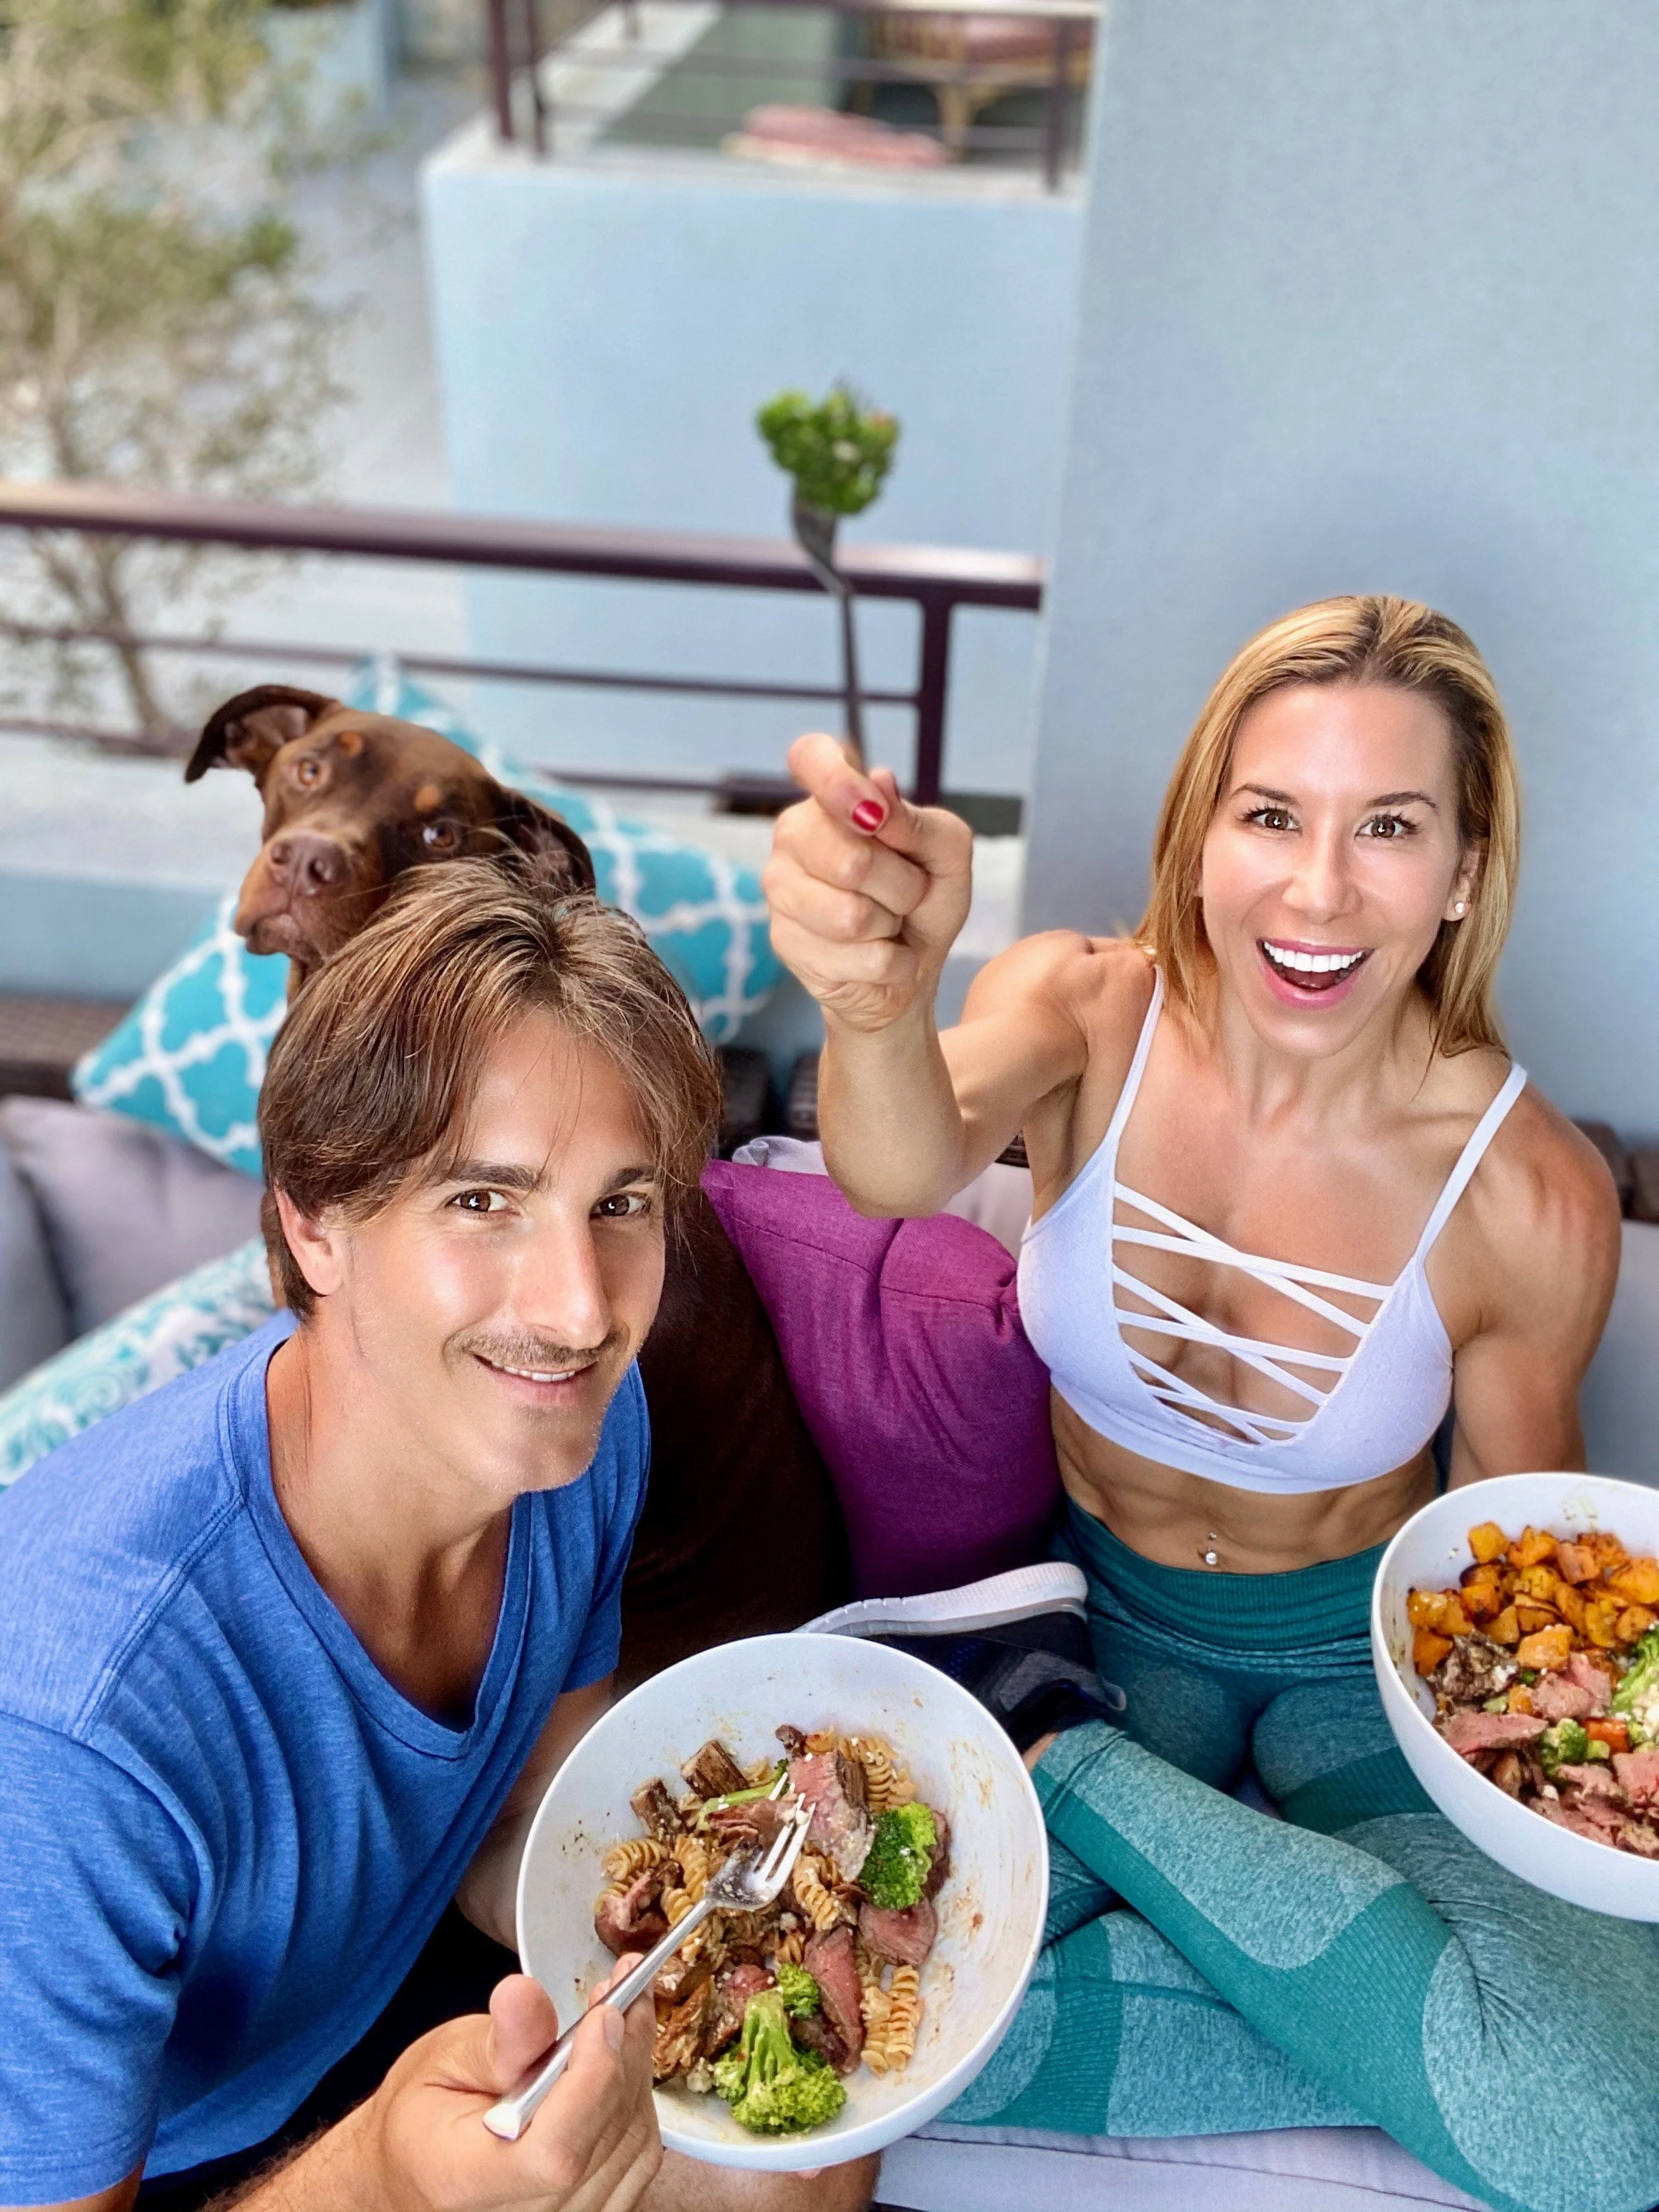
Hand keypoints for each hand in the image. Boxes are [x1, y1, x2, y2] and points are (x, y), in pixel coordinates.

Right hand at [354, 1960, 659, 2211]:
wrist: (418, 2165)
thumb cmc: (425, 2116)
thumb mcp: (445, 2060)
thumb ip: (498, 2040)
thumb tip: (524, 1996)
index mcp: (467, 2183)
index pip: (554, 2153)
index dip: (591, 2081)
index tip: (602, 2014)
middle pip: (602, 2141)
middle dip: (623, 2051)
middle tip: (625, 1988)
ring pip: (632, 2145)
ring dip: (635, 2069)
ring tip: (621, 2012)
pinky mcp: (591, 2211)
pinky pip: (638, 2158)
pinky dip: (638, 2100)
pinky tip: (619, 2059)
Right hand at [763, 732, 972, 1033]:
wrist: (909, 971)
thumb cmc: (925, 902)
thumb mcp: (947, 853)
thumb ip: (918, 820)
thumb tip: (879, 785)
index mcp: (833, 797)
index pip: (810, 757)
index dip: (837, 780)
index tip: (871, 813)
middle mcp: (795, 833)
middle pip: (852, 860)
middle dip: (901, 886)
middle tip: (906, 892)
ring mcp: (780, 886)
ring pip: (850, 915)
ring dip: (891, 926)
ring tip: (888, 924)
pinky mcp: (782, 939)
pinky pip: (854, 955)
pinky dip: (887, 962)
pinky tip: (876, 954)